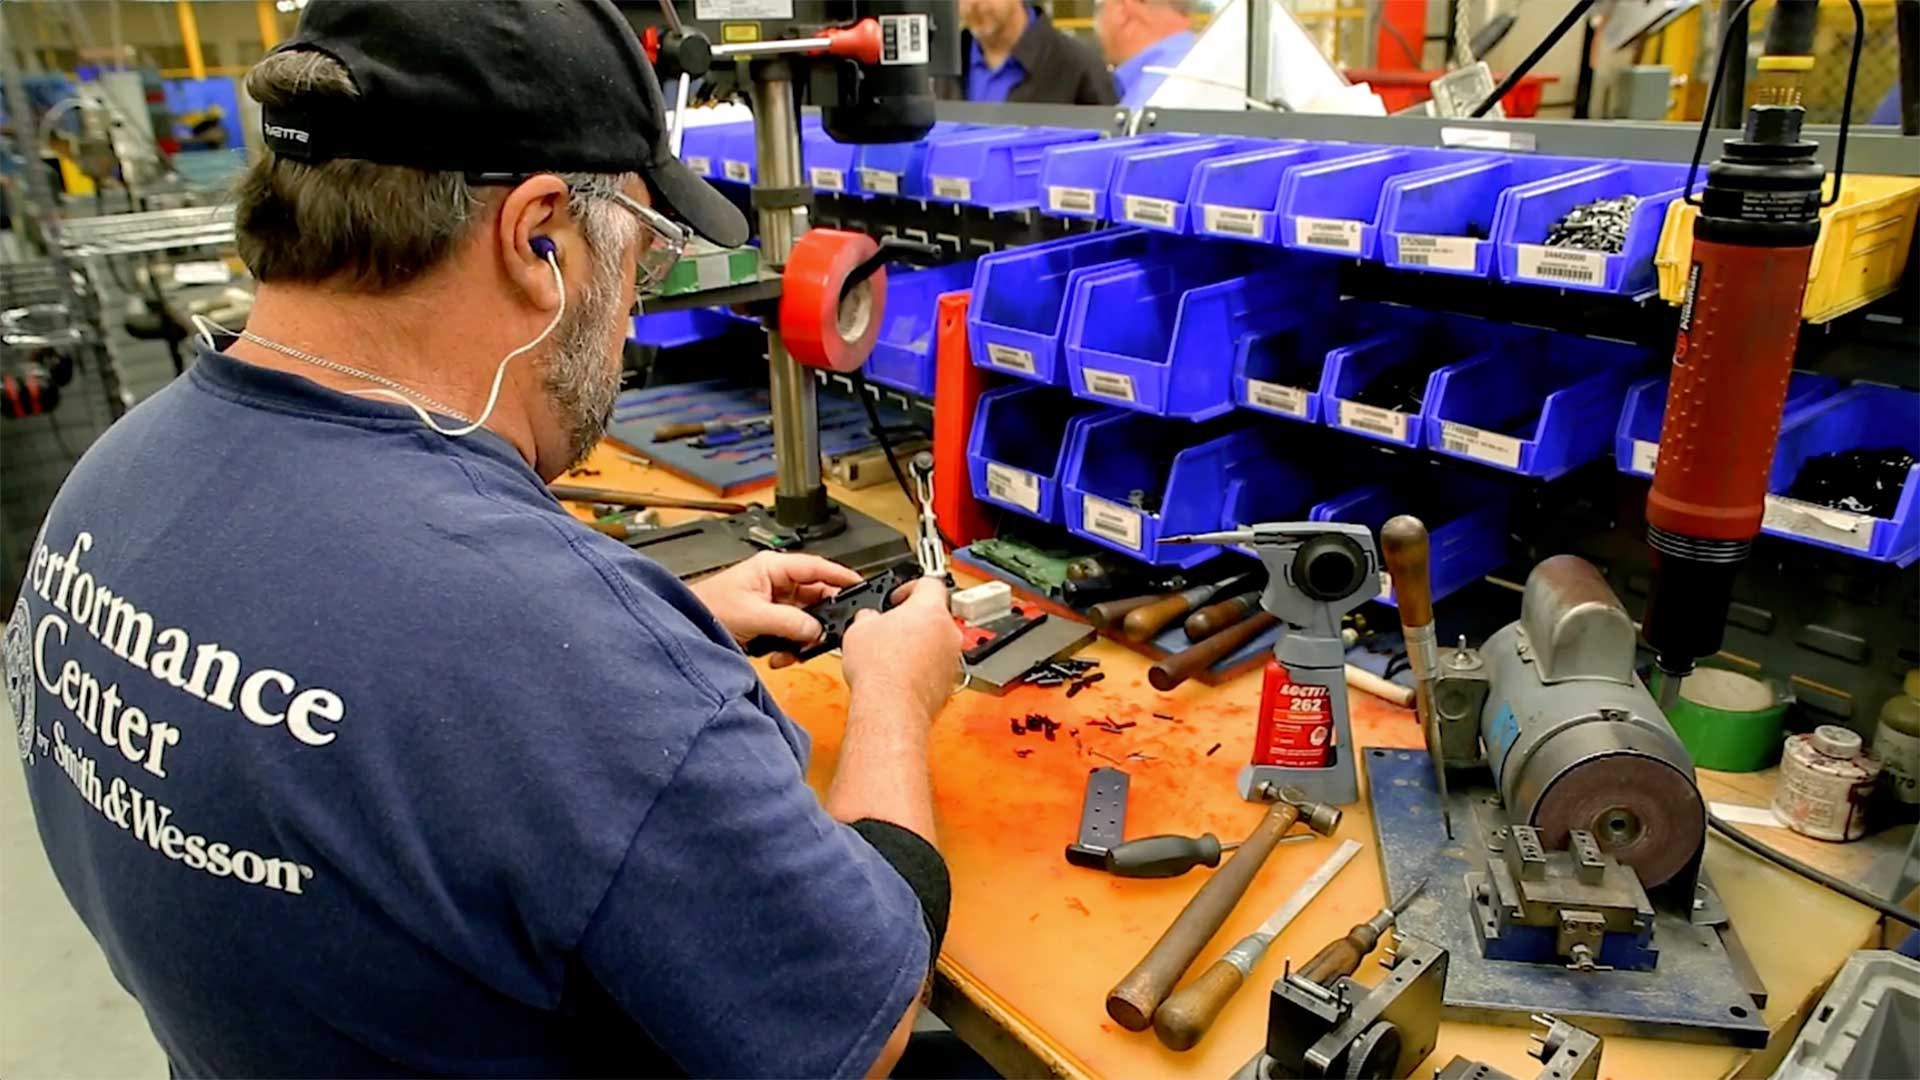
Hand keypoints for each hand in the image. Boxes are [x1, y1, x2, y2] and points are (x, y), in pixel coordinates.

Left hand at [691, 552, 862, 662]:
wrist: (685, 629)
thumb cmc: (707, 608)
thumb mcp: (754, 614)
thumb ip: (790, 621)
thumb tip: (817, 629)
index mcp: (772, 568)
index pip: (816, 567)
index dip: (840, 575)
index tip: (860, 585)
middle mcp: (776, 583)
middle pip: (815, 597)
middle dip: (817, 621)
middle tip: (823, 635)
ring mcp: (773, 603)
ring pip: (805, 620)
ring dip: (800, 639)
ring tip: (788, 651)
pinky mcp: (768, 622)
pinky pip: (792, 634)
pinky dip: (788, 648)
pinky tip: (777, 656)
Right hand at [841, 578, 961, 721]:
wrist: (891, 708)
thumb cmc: (880, 670)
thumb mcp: (859, 628)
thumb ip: (869, 616)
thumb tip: (868, 619)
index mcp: (930, 609)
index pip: (929, 583)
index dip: (909, 587)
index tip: (897, 597)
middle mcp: (948, 632)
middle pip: (935, 615)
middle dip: (913, 620)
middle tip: (890, 627)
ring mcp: (952, 659)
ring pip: (938, 642)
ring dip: (919, 645)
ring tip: (891, 655)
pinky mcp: (949, 683)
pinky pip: (937, 666)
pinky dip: (923, 667)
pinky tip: (899, 674)